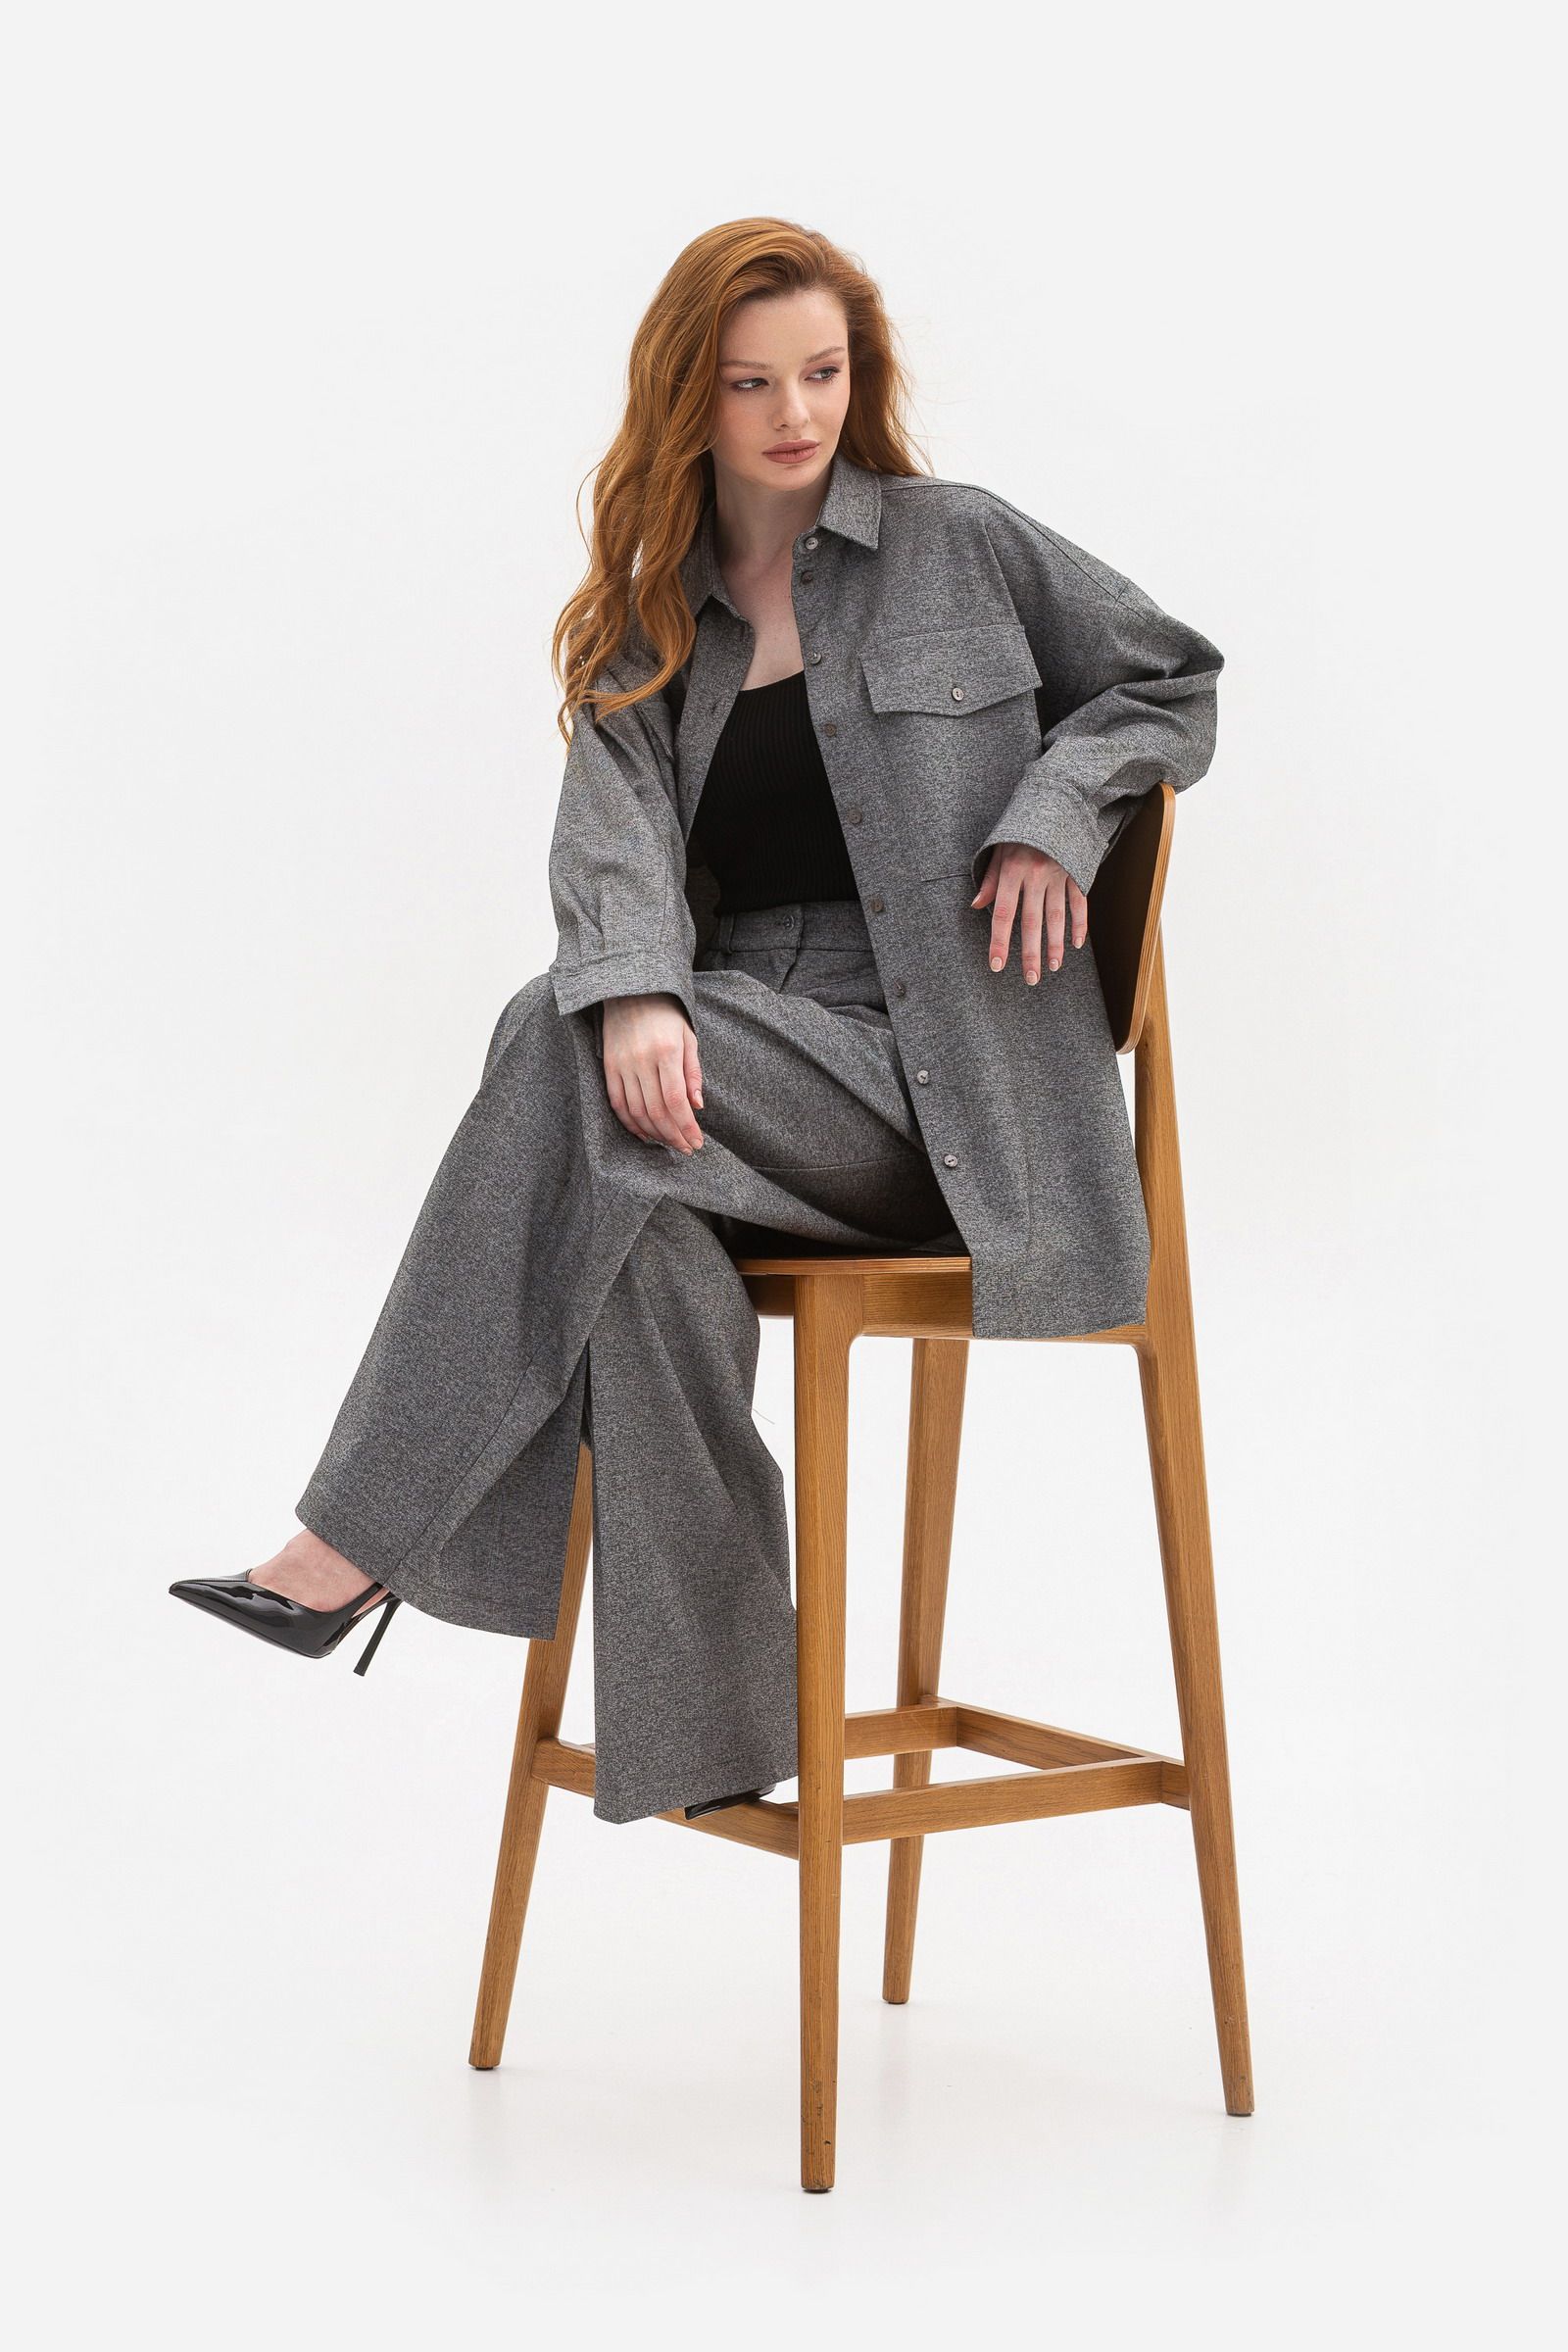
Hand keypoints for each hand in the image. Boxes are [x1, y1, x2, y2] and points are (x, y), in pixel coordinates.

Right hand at [600, 992, 704, 1152]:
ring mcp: (621, 1064)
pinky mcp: (608, 1067)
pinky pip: (617, 1103)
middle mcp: (641, 1060)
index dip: (686, 1126)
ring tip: (669, 1143)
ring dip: (654, 1133)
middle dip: (673, 1135)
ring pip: (636, 1111)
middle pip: (656, 1110)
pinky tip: (644, 1133)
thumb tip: (697, 1106)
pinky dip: (630, 1123)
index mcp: (666, 1051)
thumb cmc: (666, 1015)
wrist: (630, 992)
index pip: (676, 1100)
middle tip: (686, 1148)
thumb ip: (693, 1073)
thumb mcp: (688, 1037)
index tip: (697, 1143)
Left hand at [970, 842, 1087, 982]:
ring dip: (1055, 944)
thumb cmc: (1019, 830)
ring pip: (1057, 916)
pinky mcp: (1075, 872)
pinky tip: (1076, 943)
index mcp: (1012, 871)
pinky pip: (1079, 902)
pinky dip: (1079, 923)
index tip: (996, 965)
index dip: (999, 941)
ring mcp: (1058, 875)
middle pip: (1032, 921)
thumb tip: (976, 906)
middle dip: (1030, 953)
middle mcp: (1035, 876)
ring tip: (1052, 967)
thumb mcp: (998, 849)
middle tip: (1030, 979)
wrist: (1054, 802)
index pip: (1003, 913)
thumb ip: (989, 880)